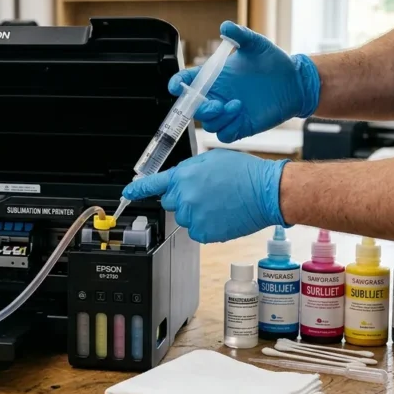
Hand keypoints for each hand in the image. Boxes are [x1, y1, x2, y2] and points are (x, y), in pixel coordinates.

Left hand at [122, 149, 287, 242]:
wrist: (266, 192)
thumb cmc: (244, 173)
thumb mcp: (211, 160)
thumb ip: (189, 171)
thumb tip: (180, 179)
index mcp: (183, 176)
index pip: (153, 184)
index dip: (138, 189)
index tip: (128, 193)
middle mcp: (184, 197)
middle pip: (170, 202)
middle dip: (183, 198)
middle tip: (206, 193)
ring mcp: (193, 217)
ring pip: (185, 218)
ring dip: (196, 213)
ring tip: (219, 203)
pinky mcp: (204, 233)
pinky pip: (197, 231)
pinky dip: (207, 225)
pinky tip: (222, 214)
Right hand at [177, 21, 320, 142]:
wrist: (295, 82)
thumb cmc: (273, 62)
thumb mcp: (256, 45)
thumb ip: (240, 35)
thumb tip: (226, 26)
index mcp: (215, 77)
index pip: (187, 82)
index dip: (177, 84)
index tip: (176, 86)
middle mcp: (218, 96)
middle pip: (194, 108)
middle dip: (200, 108)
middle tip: (216, 103)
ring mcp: (228, 113)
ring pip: (209, 124)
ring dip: (217, 118)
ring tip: (236, 106)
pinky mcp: (240, 126)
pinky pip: (224, 135)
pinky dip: (227, 128)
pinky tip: (240, 114)